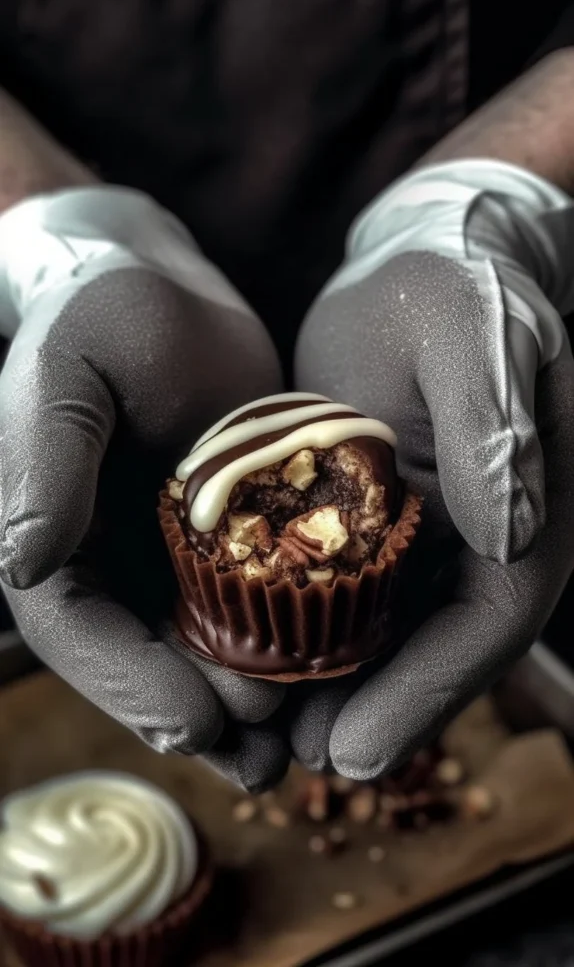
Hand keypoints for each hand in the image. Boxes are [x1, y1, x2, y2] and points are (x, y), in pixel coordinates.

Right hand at [0, 186, 287, 790]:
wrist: (169, 285)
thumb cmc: (106, 311)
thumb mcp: (71, 366)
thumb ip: (45, 454)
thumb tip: (20, 555)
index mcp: (50, 532)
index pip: (76, 630)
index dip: (129, 684)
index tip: (194, 723)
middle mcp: (101, 557)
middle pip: (140, 659)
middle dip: (197, 711)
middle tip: (262, 750)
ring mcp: (161, 553)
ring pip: (195, 650)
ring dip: (238, 707)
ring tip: (290, 753)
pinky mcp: (222, 537)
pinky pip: (246, 607)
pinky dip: (278, 650)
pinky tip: (320, 684)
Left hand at [291, 161, 573, 778]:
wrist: (417, 256)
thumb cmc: (452, 284)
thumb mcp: (472, 333)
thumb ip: (493, 424)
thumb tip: (515, 531)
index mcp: (524, 508)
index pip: (487, 624)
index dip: (425, 694)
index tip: (355, 753)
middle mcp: (484, 536)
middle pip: (433, 648)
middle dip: (371, 711)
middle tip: (297, 759)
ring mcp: (429, 532)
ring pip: (387, 631)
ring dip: (334, 687)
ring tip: (266, 731)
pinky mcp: (375, 515)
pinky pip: (346, 588)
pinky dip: (306, 629)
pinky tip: (253, 655)